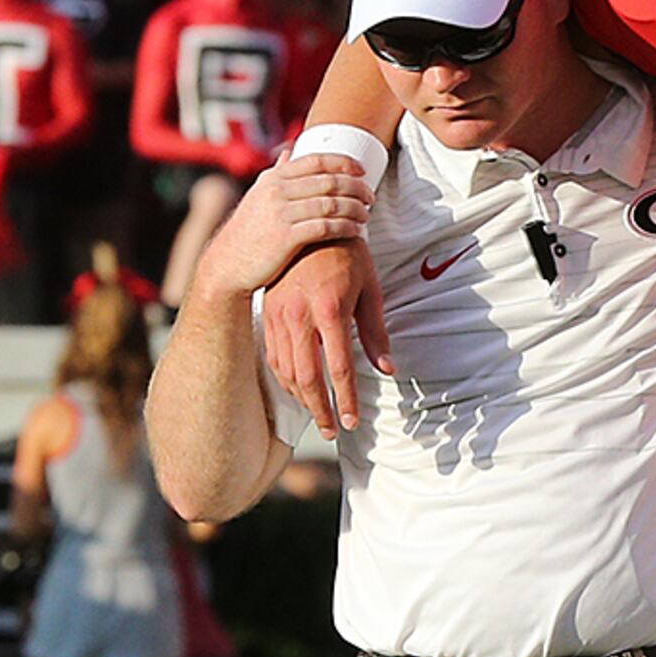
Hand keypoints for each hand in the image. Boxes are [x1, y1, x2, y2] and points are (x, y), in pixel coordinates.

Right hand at [198, 153, 372, 300]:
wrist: (228, 265)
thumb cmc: (248, 232)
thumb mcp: (257, 196)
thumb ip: (275, 174)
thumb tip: (288, 153)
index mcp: (273, 178)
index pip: (316, 161)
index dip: (344, 163)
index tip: (362, 170)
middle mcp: (276, 191)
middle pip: (329, 181)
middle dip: (356, 187)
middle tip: (370, 196)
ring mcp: (281, 214)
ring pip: (331, 204)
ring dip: (355, 208)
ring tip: (366, 214)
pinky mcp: (285, 238)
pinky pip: (326, 227)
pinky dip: (346, 227)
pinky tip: (357, 231)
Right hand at [257, 234, 395, 430]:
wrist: (308, 225)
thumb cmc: (347, 254)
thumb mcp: (369, 288)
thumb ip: (375, 332)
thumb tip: (387, 369)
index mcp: (330, 309)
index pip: (339, 368)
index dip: (347, 400)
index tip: (353, 422)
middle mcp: (299, 315)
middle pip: (307, 378)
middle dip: (321, 410)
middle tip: (333, 432)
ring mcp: (279, 315)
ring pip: (286, 371)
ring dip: (302, 399)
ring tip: (319, 418)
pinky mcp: (268, 313)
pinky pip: (274, 356)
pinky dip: (285, 379)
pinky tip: (298, 392)